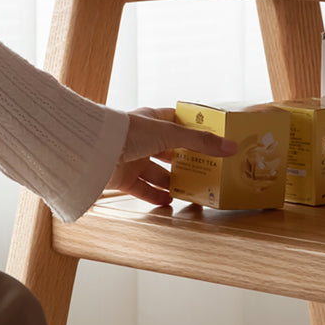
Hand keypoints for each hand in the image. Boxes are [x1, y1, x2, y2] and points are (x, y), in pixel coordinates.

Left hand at [106, 107, 236, 206]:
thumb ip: (201, 142)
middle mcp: (142, 139)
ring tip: (191, 191)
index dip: (193, 129)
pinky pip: (142, 190)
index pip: (177, 122)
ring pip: (157, 173)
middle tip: (206, 170)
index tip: (212, 139)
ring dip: (172, 182)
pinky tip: (170, 203)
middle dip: (186, 161)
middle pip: (169, 151)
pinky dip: (155, 197)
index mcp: (152, 121)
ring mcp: (132, 159)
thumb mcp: (170, 134)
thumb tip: (232, 147)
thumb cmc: (128, 131)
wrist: (92, 149)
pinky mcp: (122, 178)